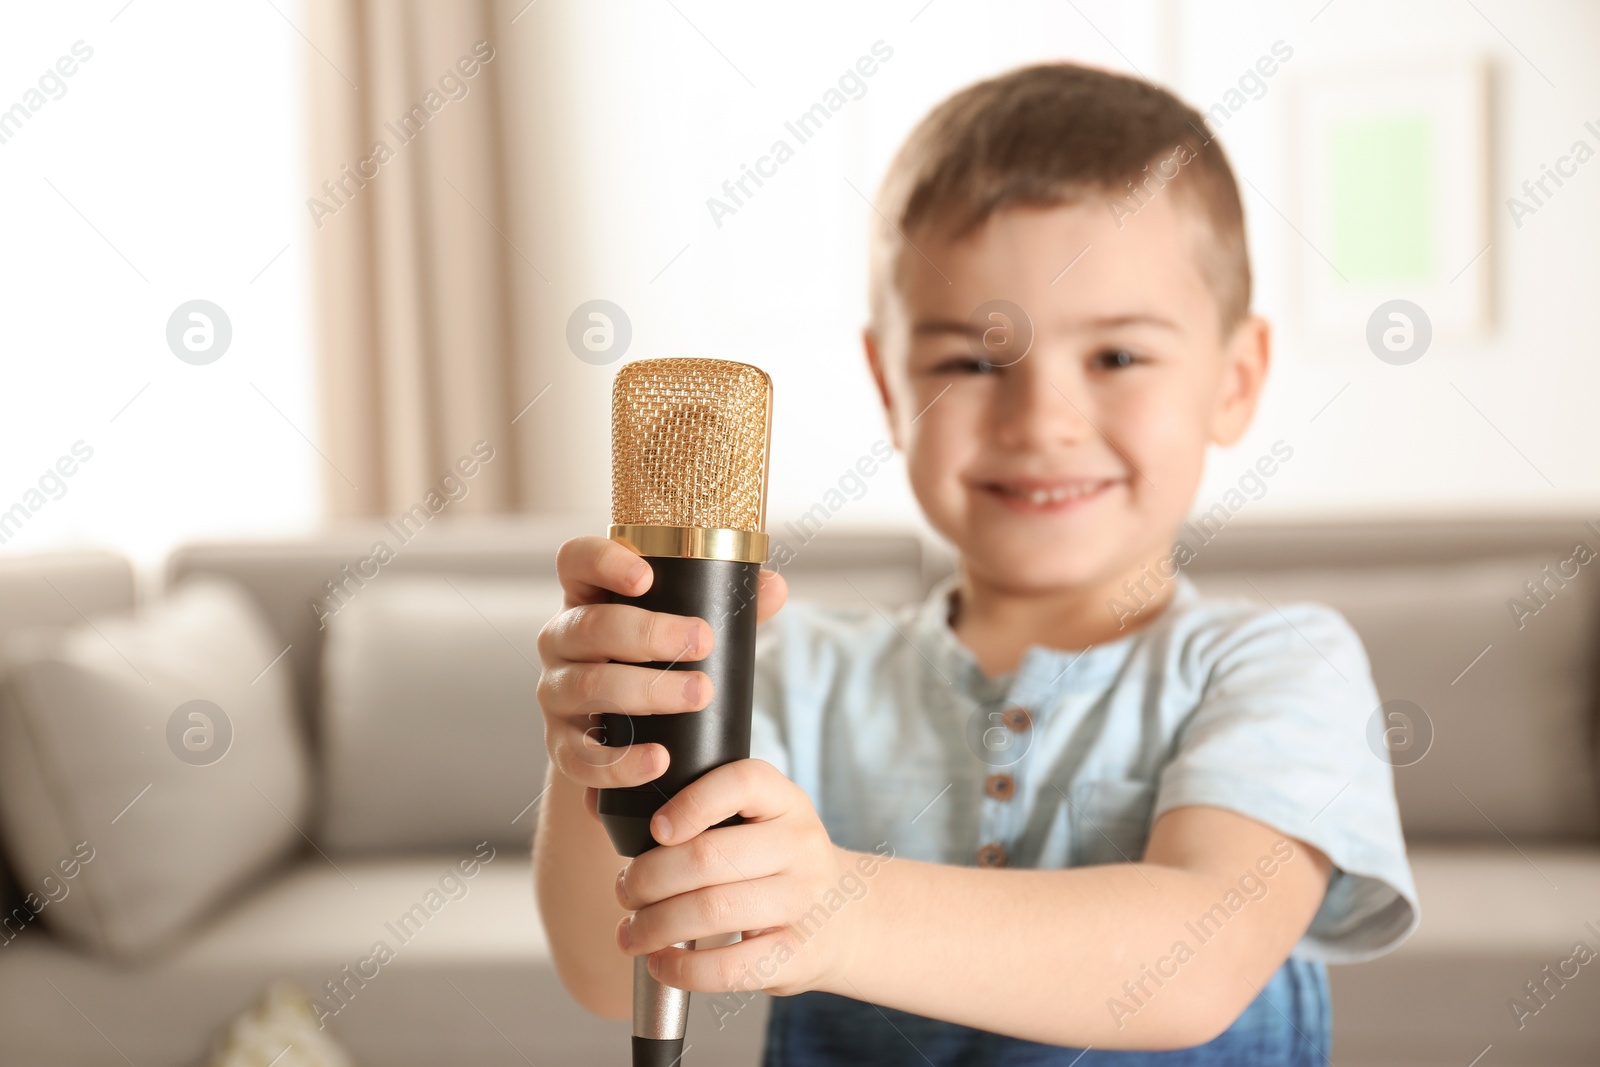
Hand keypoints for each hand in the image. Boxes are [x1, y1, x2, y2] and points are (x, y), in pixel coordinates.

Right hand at [535, 536, 787, 816]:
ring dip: (646, 690)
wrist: (626, 738)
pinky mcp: (561, 747)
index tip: (646, 576)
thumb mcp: (684, 631)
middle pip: (587, 627)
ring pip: (586, 686)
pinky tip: (659, 759)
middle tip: (703, 642)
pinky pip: (581, 756)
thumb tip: (775, 587)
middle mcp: (561, 642)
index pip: (576, 562)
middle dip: (647, 633)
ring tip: (699, 695)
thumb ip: (728, 608)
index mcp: (588, 599)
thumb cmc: (658, 666)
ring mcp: (555, 694)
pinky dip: (621, 760)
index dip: (603, 561)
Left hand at [613, 758, 883, 998]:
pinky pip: (728, 968)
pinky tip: (661, 962)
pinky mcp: (796, 955)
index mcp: (786, 801)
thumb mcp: (758, 820)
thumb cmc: (776, 863)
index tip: (655, 829)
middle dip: (648, 877)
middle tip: (624, 891)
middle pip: (709, 856)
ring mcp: (802, 901)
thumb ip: (699, 809)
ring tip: (631, 932)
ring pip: (713, 911)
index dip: (691, 802)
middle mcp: (800, 845)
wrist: (846, 917)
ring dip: (655, 926)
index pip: (741, 782)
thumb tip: (600, 805)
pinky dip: (681, 970)